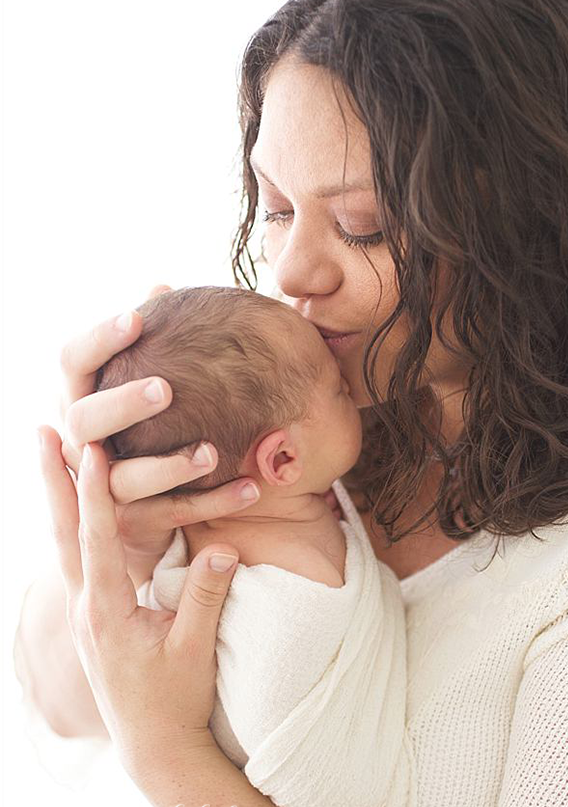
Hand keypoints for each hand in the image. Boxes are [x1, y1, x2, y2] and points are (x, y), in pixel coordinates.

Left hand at [39, 436, 237, 783]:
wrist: (154, 746)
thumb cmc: (178, 700)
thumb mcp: (196, 650)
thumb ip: (206, 599)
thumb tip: (223, 548)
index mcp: (107, 611)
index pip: (95, 540)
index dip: (92, 492)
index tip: (89, 447)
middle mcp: (86, 608)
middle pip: (61, 532)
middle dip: (51, 480)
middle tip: (41, 432)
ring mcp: (85, 614)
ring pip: (63, 544)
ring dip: (57, 497)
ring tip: (51, 455)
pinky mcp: (95, 619)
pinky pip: (77, 560)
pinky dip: (74, 525)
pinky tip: (76, 509)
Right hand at [56, 286, 259, 580]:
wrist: (129, 512)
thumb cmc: (138, 430)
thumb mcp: (136, 385)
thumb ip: (148, 342)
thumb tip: (162, 282)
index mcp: (80, 400)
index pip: (73, 361)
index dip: (99, 340)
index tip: (136, 316)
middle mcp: (82, 445)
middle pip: (86, 421)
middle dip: (122, 403)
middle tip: (165, 388)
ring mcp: (104, 490)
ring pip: (126, 480)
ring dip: (170, 465)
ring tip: (212, 451)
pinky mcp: (136, 524)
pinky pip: (176, 513)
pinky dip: (215, 501)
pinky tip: (254, 488)